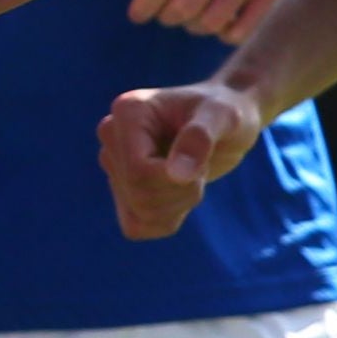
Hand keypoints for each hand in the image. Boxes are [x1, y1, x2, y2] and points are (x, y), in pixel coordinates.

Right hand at [99, 76, 266, 240]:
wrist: (223, 122)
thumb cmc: (225, 112)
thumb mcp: (224, 117)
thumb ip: (201, 137)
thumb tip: (176, 175)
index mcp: (128, 110)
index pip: (138, 172)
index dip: (177, 179)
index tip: (202, 156)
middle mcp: (111, 136)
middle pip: (139, 195)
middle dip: (183, 191)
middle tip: (202, 166)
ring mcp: (113, 165)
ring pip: (138, 215)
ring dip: (179, 205)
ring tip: (191, 174)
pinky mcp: (122, 190)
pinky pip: (136, 227)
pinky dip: (166, 220)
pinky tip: (180, 193)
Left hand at [125, 0, 325, 42]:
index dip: (147, 2)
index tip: (136, 15)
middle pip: (184, 5)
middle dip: (167, 16)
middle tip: (161, 16)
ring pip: (211, 20)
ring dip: (194, 24)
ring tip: (188, 18)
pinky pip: (241, 28)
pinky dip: (225, 31)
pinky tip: (219, 19)